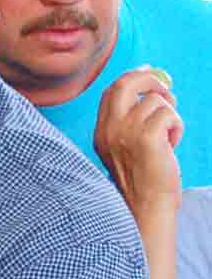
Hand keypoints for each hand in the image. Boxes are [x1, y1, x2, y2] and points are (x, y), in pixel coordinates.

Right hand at [95, 66, 183, 222]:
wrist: (146, 205)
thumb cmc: (143, 177)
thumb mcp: (127, 146)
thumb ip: (132, 118)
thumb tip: (152, 83)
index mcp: (102, 131)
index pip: (112, 90)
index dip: (134, 77)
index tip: (149, 73)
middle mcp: (109, 130)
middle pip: (126, 84)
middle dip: (150, 80)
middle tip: (166, 91)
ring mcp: (126, 133)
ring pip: (155, 100)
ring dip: (170, 114)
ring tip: (167, 137)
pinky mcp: (146, 138)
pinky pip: (169, 114)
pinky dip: (177, 127)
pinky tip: (171, 145)